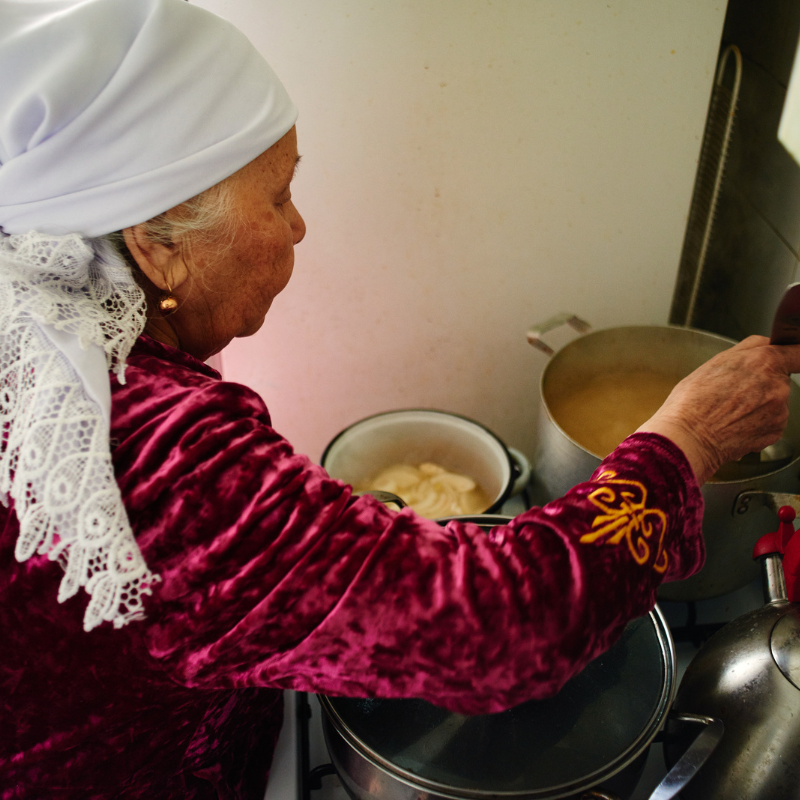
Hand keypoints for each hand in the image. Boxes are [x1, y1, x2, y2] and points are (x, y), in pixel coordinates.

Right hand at [636, 336, 799, 484]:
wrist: (687, 439)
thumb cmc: (693, 402)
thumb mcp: (715, 361)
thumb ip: (748, 348)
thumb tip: (765, 343)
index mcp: (764, 362)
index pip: (797, 352)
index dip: (791, 354)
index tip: (787, 357)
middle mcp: (778, 386)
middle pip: (779, 378)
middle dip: (761, 382)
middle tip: (733, 391)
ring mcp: (779, 411)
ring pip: (774, 401)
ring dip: (758, 404)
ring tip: (729, 410)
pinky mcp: (775, 432)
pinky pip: (771, 422)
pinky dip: (756, 422)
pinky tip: (734, 423)